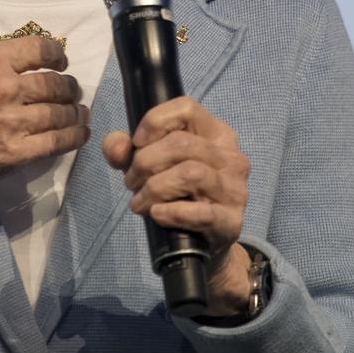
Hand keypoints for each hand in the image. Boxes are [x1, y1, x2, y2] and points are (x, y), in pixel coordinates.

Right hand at [0, 31, 89, 213]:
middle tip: (70, 90)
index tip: (60, 60)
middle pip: (55, 83)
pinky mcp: (16, 153)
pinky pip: (56, 142)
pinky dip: (73, 137)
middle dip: (68, 86)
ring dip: (73, 112)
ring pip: (60, 112)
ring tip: (77, 112)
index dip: (56, 53)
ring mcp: (14, 122)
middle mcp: (6, 87)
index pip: (38, 49)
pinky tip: (79, 133)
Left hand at [101, 97, 254, 315]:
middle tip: (130, 182)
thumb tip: (118, 148)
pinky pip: (201, 212)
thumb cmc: (174, 193)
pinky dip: (171, 212)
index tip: (136, 144)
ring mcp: (235, 189)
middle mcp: (231, 156)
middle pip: (181, 143)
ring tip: (139, 202)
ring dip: (154, 188)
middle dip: (145, 162)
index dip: (155, 121)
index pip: (186, 108)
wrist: (200, 244)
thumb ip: (123, 149)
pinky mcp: (231, 221)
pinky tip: (156, 215)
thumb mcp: (146, 165)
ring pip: (190, 173)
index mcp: (215, 133)